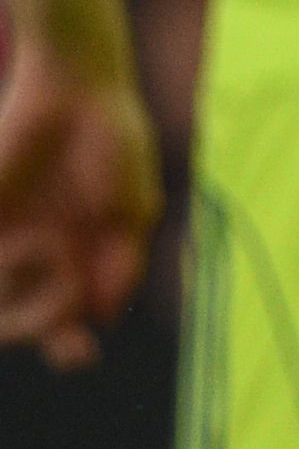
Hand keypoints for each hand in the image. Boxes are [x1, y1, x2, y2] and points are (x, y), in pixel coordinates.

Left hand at [0, 49, 157, 366]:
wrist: (75, 93)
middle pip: (34, 318)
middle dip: (40, 336)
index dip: (70, 345)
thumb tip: (105, 314)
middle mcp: (48, 253)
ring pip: (2, 299)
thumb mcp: (135, 205)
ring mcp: (15, 236)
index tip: (77, 355)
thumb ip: (122, 262)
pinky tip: (20, 247)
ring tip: (40, 259)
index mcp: (88, 255)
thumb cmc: (116, 144)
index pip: (75, 315)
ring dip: (11, 307)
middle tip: (56, 340)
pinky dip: (1, 273)